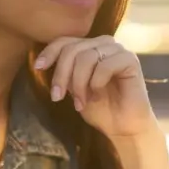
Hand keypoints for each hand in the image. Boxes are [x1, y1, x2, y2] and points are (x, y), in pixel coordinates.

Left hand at [34, 35, 158, 139]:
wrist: (123, 127)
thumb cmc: (100, 109)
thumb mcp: (74, 88)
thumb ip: (65, 72)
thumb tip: (42, 62)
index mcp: (90, 47)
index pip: (65, 41)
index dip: (50, 52)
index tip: (38, 68)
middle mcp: (104, 44)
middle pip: (72, 50)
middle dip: (61, 75)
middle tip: (58, 97)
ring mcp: (118, 50)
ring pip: (86, 58)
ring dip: (79, 83)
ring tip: (81, 102)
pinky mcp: (130, 60)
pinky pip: (104, 66)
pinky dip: (96, 84)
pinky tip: (97, 96)